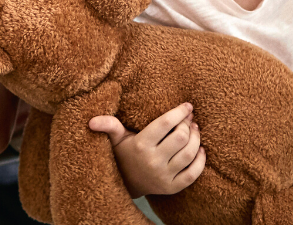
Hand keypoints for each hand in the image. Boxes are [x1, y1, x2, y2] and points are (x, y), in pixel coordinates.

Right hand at [88, 103, 204, 197]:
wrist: (126, 184)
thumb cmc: (124, 154)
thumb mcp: (116, 139)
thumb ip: (109, 125)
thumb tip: (91, 121)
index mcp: (141, 145)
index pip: (165, 124)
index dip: (179, 112)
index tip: (187, 105)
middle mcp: (154, 161)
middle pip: (181, 137)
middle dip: (188, 124)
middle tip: (189, 118)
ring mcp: (164, 176)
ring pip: (190, 153)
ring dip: (196, 138)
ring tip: (194, 129)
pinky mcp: (173, 187)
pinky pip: (194, 173)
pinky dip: (201, 160)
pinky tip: (200, 149)